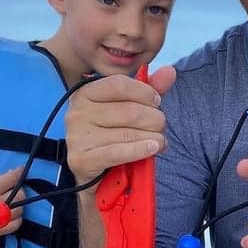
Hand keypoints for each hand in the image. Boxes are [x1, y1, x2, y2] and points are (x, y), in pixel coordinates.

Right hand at [0, 167, 23, 236]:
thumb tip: (14, 173)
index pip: (13, 179)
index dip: (19, 172)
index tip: (20, 170)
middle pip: (20, 195)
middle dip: (17, 190)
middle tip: (11, 190)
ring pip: (20, 210)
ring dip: (17, 205)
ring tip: (8, 203)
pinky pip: (16, 224)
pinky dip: (16, 219)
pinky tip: (10, 215)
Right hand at [64, 66, 175, 182]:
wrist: (96, 176)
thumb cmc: (113, 137)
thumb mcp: (129, 110)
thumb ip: (148, 91)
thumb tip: (170, 71)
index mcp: (86, 93)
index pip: (119, 84)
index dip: (144, 92)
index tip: (157, 102)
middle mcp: (78, 112)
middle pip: (128, 110)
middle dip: (154, 119)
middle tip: (161, 127)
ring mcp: (77, 136)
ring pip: (127, 133)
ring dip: (152, 138)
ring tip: (160, 142)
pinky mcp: (81, 159)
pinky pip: (118, 152)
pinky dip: (140, 150)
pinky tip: (153, 148)